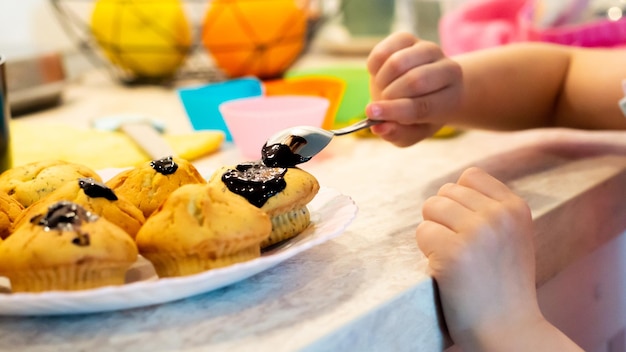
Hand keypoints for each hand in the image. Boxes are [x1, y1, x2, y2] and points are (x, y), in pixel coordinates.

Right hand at [365, 32, 462, 146]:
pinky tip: (380, 76)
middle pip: (414, 81)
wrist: (424, 89)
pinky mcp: (408, 39)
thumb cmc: (419, 116)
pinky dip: (374, 67)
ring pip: (397, 63)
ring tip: (383, 91)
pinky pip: (383, 51)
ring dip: (381, 82)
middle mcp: (447, 68)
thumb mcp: (412, 132)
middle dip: (389, 95)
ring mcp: (428, 49)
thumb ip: (397, 134)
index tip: (372, 113)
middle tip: (382, 103)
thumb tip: (377, 127)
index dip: (395, 110)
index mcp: (452, 97)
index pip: (424, 105)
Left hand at [416, 167, 543, 348]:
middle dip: (443, 217)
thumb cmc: (504, 286)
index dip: (459, 200)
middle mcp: (498, 215)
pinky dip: (426, 250)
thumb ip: (492, 210)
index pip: (470, 176)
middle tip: (459, 248)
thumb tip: (454, 187)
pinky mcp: (453, 252)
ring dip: (433, 231)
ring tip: (451, 257)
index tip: (467, 228)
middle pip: (446, 192)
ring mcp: (476, 232)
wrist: (509, 331)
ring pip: (431, 208)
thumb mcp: (513, 237)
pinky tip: (445, 269)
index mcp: (516, 208)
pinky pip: (422, 232)